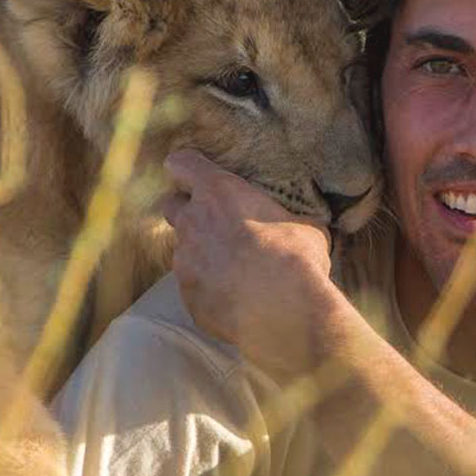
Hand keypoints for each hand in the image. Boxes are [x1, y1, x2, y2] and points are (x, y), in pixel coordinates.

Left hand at [160, 149, 344, 377]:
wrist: (286, 312)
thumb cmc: (296, 258)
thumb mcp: (304, 226)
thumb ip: (283, 218)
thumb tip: (297, 226)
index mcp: (218, 193)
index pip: (182, 163)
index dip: (189, 168)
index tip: (199, 175)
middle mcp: (192, 223)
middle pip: (171, 206)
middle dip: (187, 211)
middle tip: (216, 223)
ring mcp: (185, 263)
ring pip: (184, 251)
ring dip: (203, 256)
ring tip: (235, 271)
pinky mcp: (188, 297)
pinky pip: (194, 288)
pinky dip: (210, 289)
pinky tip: (236, 298)